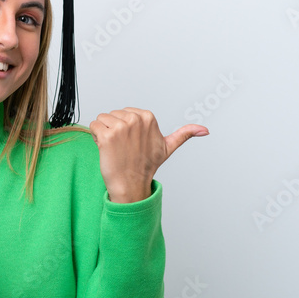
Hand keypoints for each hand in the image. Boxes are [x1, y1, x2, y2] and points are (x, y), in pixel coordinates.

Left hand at [89, 107, 207, 202]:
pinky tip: (106, 149)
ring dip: (103, 133)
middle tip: (123, 147)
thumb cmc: (146, 166)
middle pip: (112, 114)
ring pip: (101, 119)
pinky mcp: (107, 136)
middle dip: (113, 129)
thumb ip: (184, 134)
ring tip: (115, 148)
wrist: (131, 184)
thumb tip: (205, 130)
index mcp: (147, 117)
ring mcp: (121, 127)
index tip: (133, 142)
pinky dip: (95, 137)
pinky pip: (93, 126)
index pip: (124, 112)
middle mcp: (135, 119)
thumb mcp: (168, 147)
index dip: (125, 128)